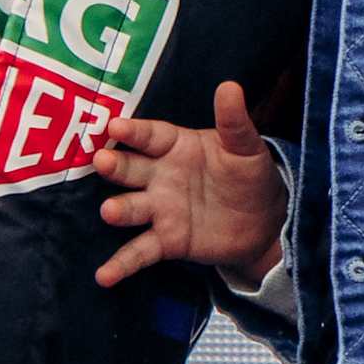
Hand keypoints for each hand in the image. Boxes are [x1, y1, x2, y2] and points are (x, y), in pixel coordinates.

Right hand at [92, 81, 286, 290]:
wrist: (262, 219)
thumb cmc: (248, 173)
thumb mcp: (245, 146)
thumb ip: (234, 121)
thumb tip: (230, 87)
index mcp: (175, 146)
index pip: (150, 136)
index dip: (133, 132)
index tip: (113, 125)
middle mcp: (160, 176)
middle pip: (131, 169)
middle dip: (115, 165)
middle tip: (100, 161)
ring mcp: (160, 209)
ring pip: (132, 208)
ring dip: (119, 210)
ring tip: (109, 212)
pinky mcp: (166, 241)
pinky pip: (140, 252)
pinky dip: (121, 265)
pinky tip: (103, 276)